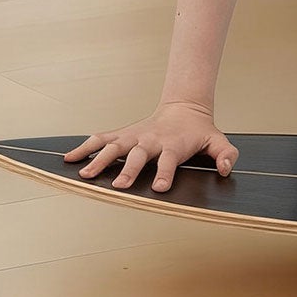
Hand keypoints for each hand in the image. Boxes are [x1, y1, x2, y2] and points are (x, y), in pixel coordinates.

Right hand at [63, 101, 240, 193]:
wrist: (184, 109)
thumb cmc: (198, 132)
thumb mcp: (217, 141)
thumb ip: (226, 154)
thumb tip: (227, 169)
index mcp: (172, 145)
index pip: (169, 160)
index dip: (165, 172)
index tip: (159, 187)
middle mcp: (150, 140)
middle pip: (138, 155)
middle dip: (129, 170)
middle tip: (120, 186)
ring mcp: (134, 137)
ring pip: (114, 147)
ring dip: (100, 160)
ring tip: (86, 175)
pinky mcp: (123, 135)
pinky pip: (100, 140)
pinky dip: (84, 147)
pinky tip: (69, 159)